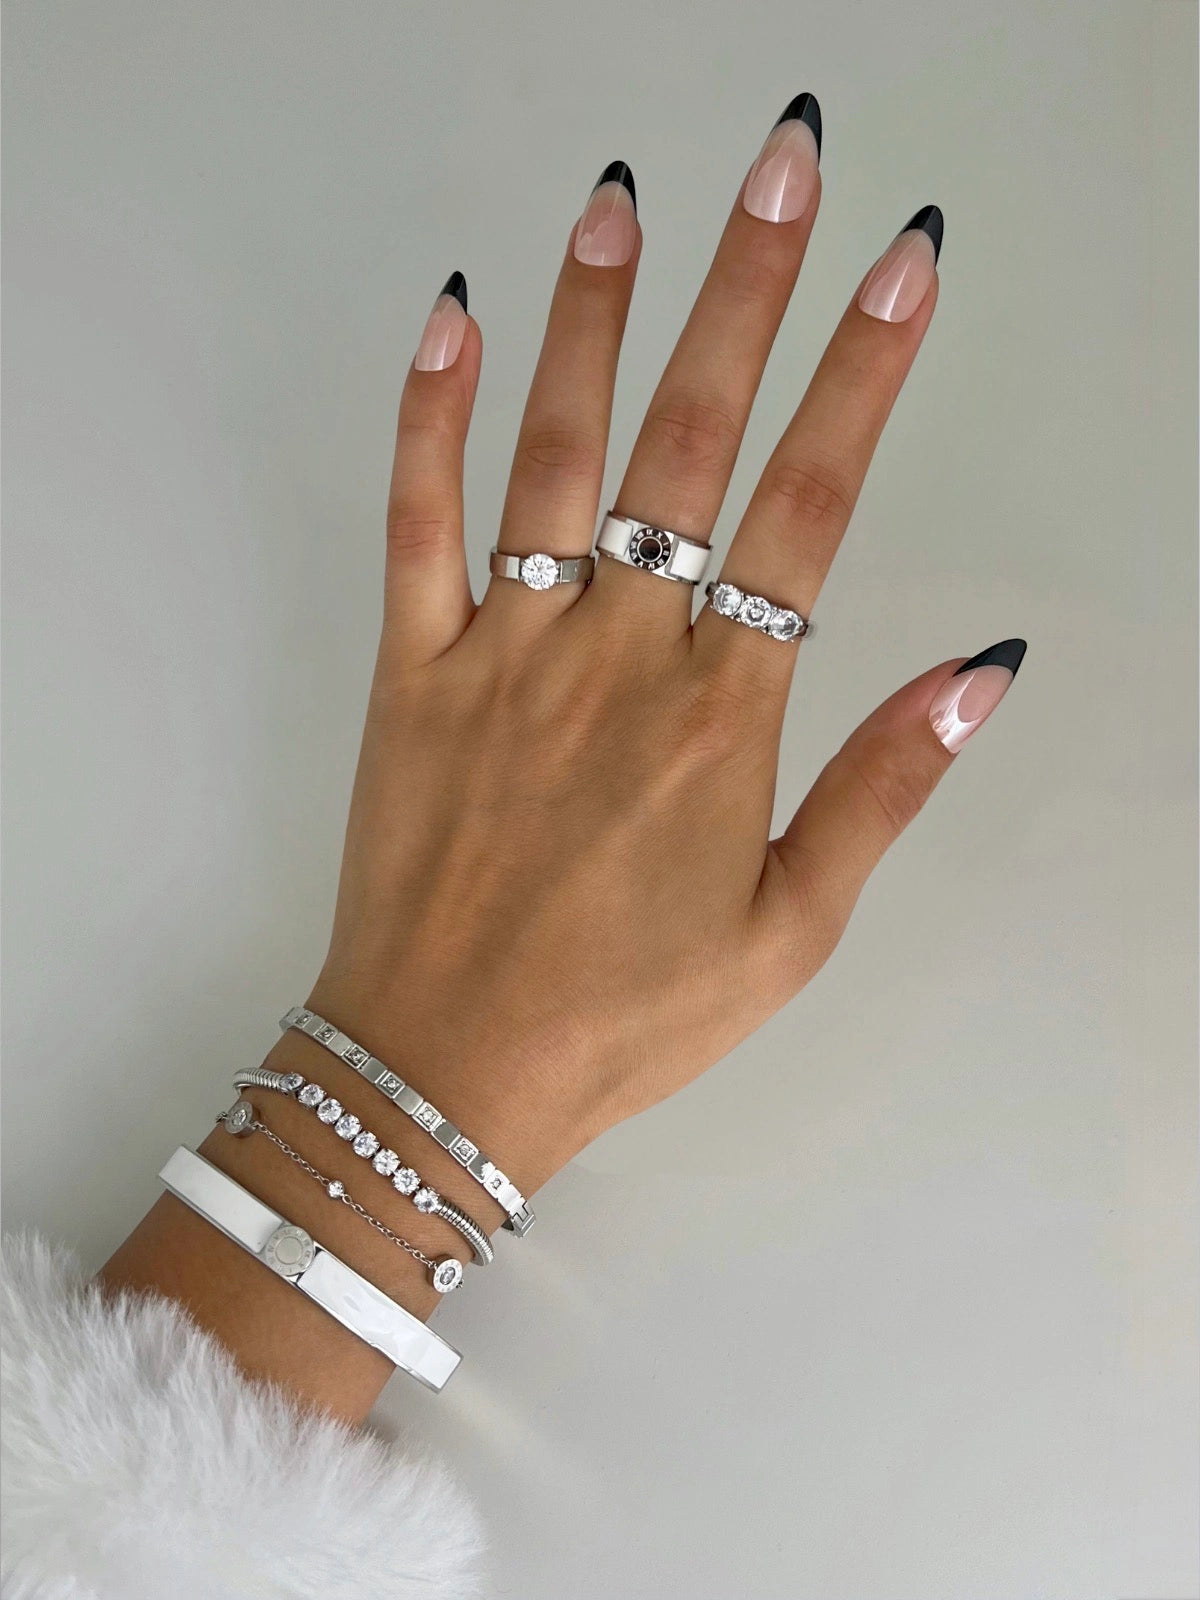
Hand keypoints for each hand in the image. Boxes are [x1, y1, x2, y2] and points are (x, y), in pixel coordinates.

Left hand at [301, 101, 1023, 1208]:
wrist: (446, 1072)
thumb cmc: (623, 1016)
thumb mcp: (790, 932)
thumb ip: (881, 789)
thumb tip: (978, 672)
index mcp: (718, 719)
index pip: (808, 510)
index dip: (863, 375)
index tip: (903, 267)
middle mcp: (614, 659)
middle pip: (690, 445)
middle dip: (748, 294)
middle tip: (786, 166)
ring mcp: (504, 656)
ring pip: (554, 457)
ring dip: (593, 318)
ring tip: (626, 203)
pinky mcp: (410, 674)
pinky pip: (415, 524)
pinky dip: (432, 420)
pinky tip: (456, 324)